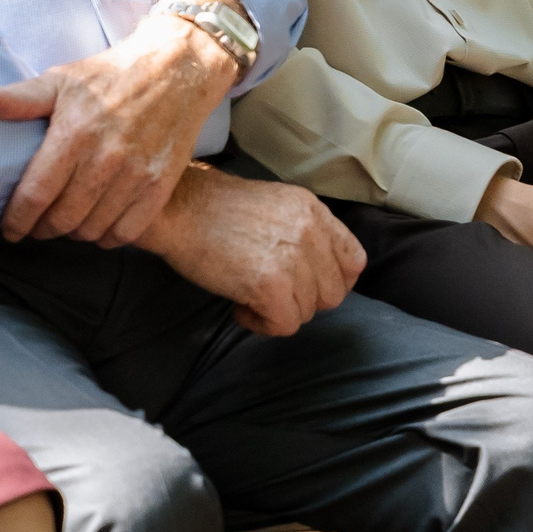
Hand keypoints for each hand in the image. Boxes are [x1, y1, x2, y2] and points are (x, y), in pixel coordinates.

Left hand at [0, 8, 240, 245]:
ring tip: (67, 222)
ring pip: (92, 229)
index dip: (17, 220)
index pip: (35, 195)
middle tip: (37, 225)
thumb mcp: (63, 79)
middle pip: (62, 219)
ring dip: (73, 233)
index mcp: (74, 134)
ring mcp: (135, 175)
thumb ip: (21, 98)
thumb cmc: (112, 75)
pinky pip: (126, 231)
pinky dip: (107, 237)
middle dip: (43, 229)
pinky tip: (99, 225)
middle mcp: (104, 159)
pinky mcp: (159, 185)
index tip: (10, 229)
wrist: (177, 70)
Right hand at [136, 164, 364, 336]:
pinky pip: (285, 325)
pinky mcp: (271, 285)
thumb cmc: (217, 211)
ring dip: (279, 311)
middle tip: (271, 292)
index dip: (336, 282)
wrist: (178, 210)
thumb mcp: (276, 207)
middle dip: (303, 300)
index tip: (311, 288)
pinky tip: (240, 308)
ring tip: (249, 294)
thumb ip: (303, 234)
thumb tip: (317, 274)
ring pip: (308, 312)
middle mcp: (311, 232)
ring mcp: (293, 259)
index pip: (354, 260)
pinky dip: (262, 325)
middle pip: (333, 293)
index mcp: (314, 211)